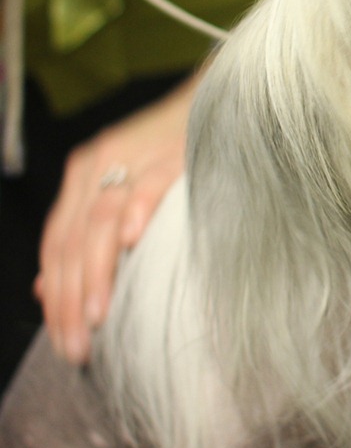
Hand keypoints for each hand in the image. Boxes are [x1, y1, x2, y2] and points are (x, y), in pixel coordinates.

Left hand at [35, 75, 199, 363]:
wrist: (210, 100)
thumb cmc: (171, 153)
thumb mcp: (119, 188)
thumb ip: (83, 234)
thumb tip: (43, 287)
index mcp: (82, 178)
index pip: (56, 245)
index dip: (54, 295)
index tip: (63, 341)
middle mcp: (97, 165)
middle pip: (72, 239)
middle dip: (69, 297)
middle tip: (77, 347)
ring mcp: (132, 158)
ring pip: (100, 219)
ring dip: (95, 271)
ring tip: (97, 316)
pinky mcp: (170, 153)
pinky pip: (148, 183)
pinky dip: (137, 210)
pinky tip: (132, 242)